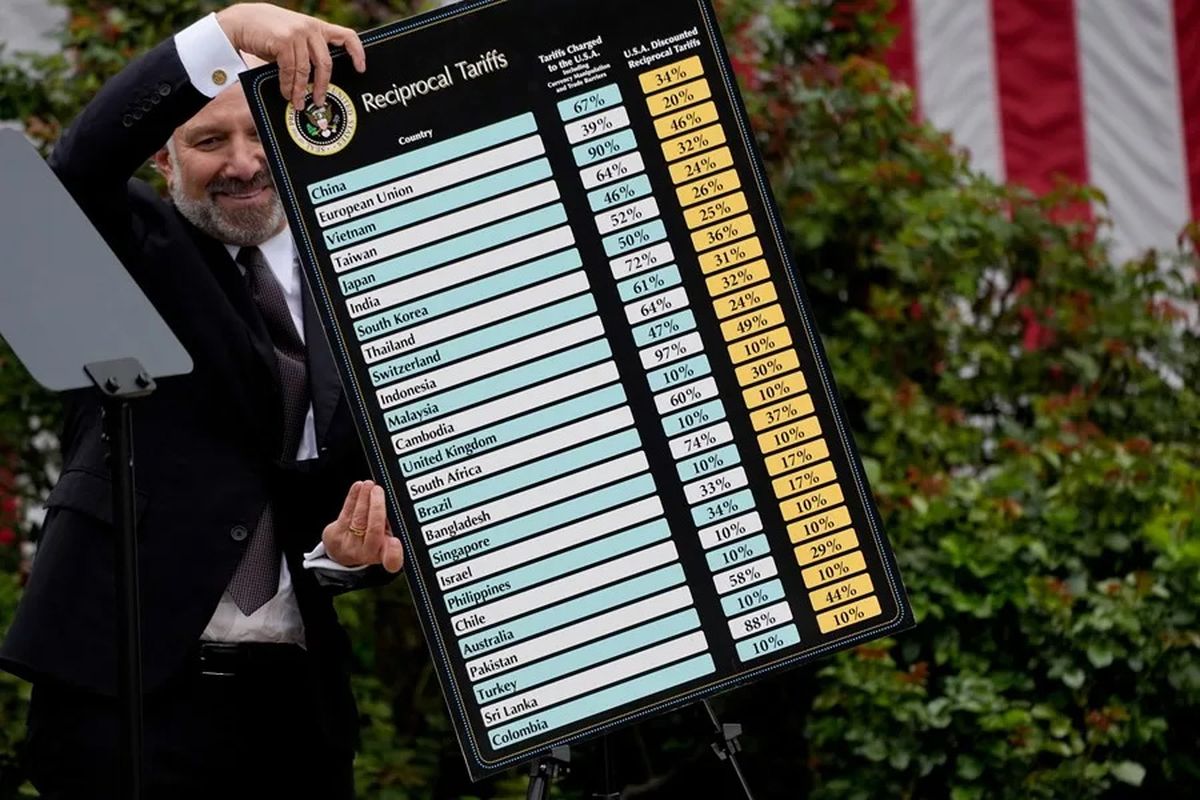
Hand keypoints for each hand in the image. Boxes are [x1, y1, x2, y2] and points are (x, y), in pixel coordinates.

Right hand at [215, 2, 366, 108]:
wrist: (240, 22)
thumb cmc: (269, 34)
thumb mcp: (294, 38)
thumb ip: (308, 50)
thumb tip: (320, 80)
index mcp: (317, 27)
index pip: (347, 36)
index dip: (357, 53)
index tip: (361, 69)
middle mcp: (310, 28)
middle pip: (326, 64)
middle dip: (322, 86)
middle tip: (320, 101)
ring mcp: (297, 33)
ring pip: (306, 71)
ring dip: (301, 91)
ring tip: (298, 102)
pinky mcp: (284, 41)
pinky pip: (291, 71)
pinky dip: (289, 85)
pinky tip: (286, 93)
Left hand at [322, 480, 403, 572]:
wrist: (341, 551)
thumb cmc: (371, 538)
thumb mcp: (386, 536)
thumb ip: (392, 524)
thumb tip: (392, 502)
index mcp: (384, 554)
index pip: (392, 560)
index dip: (394, 553)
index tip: (395, 542)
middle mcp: (367, 553)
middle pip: (374, 530)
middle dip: (377, 508)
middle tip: (379, 490)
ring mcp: (349, 546)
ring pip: (359, 518)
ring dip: (364, 498)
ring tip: (369, 485)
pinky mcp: (335, 537)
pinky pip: (346, 514)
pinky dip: (353, 498)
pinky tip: (358, 487)